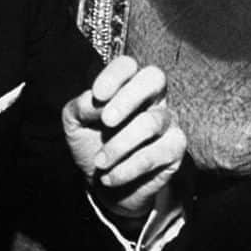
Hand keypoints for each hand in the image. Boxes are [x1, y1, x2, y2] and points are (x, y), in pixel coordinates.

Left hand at [62, 55, 186, 218]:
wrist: (104, 184)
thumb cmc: (92, 146)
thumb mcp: (75, 124)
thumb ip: (80, 107)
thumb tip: (96, 102)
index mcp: (126, 86)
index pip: (128, 66)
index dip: (115, 75)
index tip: (98, 95)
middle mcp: (151, 99)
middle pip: (154, 78)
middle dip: (128, 98)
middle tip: (106, 121)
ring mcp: (167, 122)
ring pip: (152, 122)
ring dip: (120, 145)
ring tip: (100, 162)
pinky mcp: (175, 148)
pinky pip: (156, 153)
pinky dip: (128, 168)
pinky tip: (110, 176)